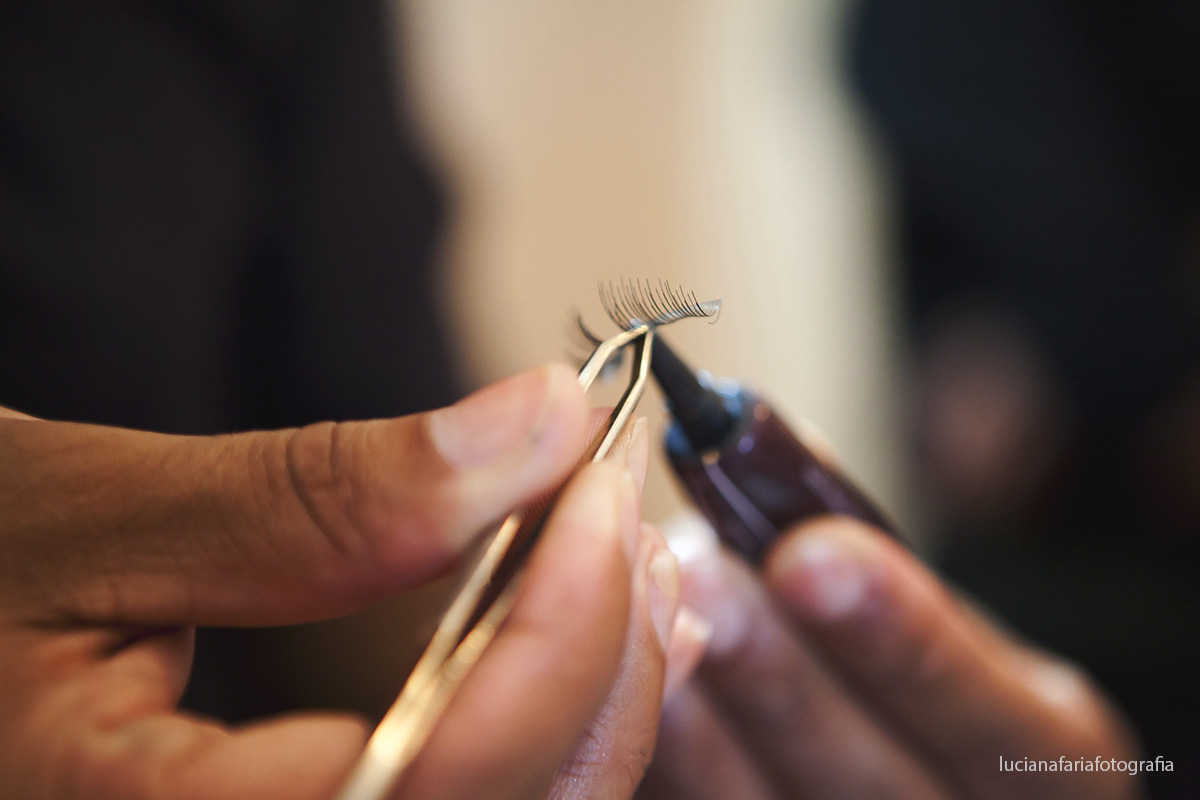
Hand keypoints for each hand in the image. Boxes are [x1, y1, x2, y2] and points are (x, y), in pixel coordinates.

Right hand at [0, 365, 689, 799]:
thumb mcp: (103, 516)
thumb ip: (325, 494)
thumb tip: (539, 420)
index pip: (425, 786)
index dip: (554, 636)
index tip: (592, 481)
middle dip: (599, 653)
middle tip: (612, 499)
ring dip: (598, 681)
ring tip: (612, 545)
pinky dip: (562, 715)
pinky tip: (587, 628)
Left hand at [638, 517, 1143, 799]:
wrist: (870, 740)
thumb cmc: (889, 647)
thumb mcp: (916, 597)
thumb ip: (860, 541)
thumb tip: (768, 443)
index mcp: (1030, 755)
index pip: (998, 725)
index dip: (908, 642)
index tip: (811, 552)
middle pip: (877, 784)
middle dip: (782, 677)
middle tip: (704, 578)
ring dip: (704, 717)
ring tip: (650, 615)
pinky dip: (664, 753)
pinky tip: (622, 684)